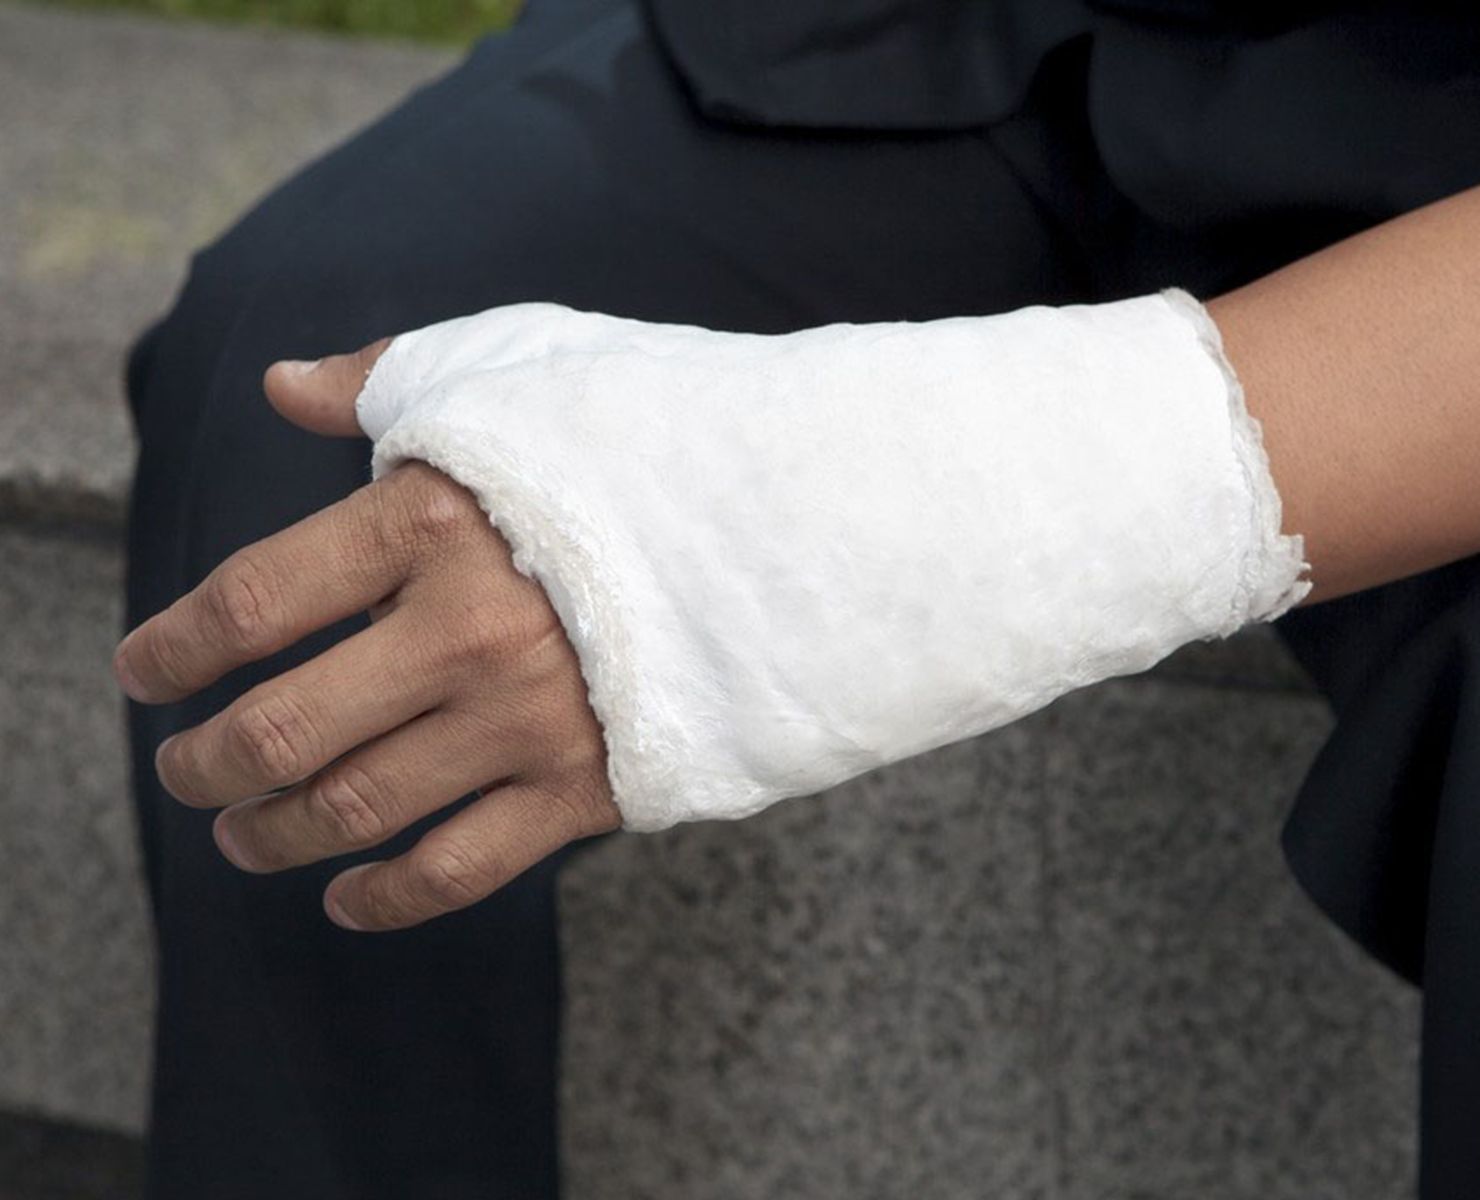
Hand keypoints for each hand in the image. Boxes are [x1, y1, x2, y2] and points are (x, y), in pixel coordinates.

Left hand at [114, 340, 620, 931]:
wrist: (797, 522)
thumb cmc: (645, 443)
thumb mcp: (518, 376)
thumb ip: (386, 380)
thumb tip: (280, 386)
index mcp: (432, 520)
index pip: (252, 603)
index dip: (174, 648)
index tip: (144, 672)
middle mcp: (466, 629)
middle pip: (280, 729)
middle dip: (204, 763)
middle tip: (183, 769)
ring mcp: (527, 718)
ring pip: (353, 809)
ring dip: (272, 833)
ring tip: (242, 834)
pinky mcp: (587, 785)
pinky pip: (457, 869)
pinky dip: (383, 896)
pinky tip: (344, 895)